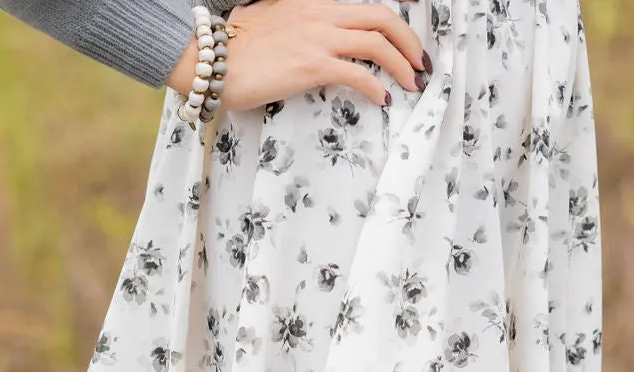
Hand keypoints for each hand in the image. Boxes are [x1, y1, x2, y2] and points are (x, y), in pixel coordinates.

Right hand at [166, 0, 431, 112]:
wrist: (213, 59)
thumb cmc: (238, 49)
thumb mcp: (275, 22)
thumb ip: (302, 25)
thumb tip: (317, 43)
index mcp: (315, 2)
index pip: (366, 3)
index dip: (396, 18)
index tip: (411, 35)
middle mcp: (322, 14)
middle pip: (382, 18)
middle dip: (409, 42)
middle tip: (420, 64)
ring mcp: (318, 38)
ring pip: (377, 43)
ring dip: (401, 65)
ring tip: (410, 84)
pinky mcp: (311, 65)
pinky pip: (357, 74)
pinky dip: (376, 86)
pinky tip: (381, 99)